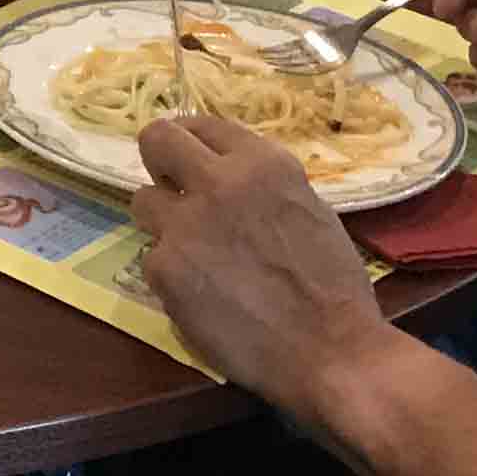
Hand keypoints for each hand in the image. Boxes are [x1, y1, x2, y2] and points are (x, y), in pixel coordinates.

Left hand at [124, 113, 394, 419]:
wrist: (331, 350)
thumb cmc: (333, 286)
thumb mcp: (309, 210)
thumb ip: (262, 186)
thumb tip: (227, 178)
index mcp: (264, 163)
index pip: (203, 125)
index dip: (193, 144)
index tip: (191, 161)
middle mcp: (219, 182)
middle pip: (156, 140)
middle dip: (161, 163)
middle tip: (174, 189)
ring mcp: (186, 224)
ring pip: (143, 201)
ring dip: (164, 222)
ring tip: (198, 254)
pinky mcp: (165, 267)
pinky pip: (153, 257)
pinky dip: (173, 274)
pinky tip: (205, 296)